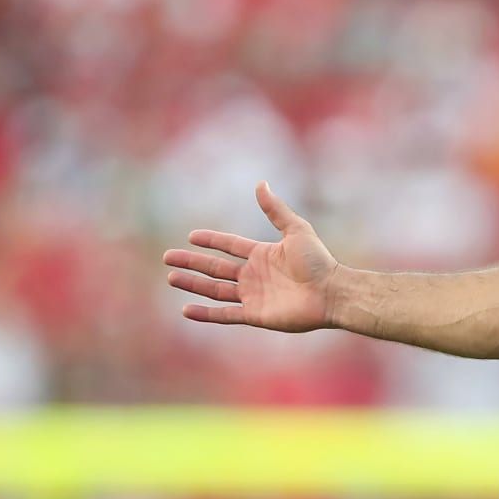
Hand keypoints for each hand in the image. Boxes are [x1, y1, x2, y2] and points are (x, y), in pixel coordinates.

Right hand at [164, 182, 337, 331]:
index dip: (211, 241)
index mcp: (262, 254)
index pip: (229, 246)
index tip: (191, 236)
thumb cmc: (318, 261)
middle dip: (192, 262)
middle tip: (168, 257)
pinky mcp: (255, 315)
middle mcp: (254, 275)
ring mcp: (253, 296)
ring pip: (215, 290)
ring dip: (193, 284)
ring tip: (172, 277)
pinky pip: (225, 315)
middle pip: (215, 268)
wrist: (331, 292)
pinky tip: (186, 309)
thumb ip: (275, 209)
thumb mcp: (296, 229)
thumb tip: (260, 183)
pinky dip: (205, 313)